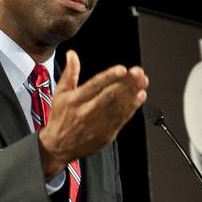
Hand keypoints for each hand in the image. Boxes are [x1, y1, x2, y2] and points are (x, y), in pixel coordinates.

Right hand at [37, 50, 147, 178]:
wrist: (58, 147)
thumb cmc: (60, 119)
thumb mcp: (60, 94)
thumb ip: (70, 73)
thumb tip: (72, 55)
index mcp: (75, 100)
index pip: (94, 86)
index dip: (109, 77)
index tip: (122, 69)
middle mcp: (86, 112)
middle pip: (110, 96)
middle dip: (127, 83)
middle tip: (138, 73)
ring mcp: (98, 124)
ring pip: (119, 107)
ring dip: (133, 93)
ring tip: (142, 82)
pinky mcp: (107, 134)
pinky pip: (122, 119)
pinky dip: (133, 107)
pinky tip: (139, 97)